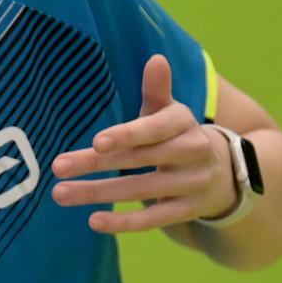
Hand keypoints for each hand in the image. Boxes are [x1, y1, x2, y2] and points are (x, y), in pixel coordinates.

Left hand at [51, 54, 237, 232]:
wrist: (223, 172)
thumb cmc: (178, 136)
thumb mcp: (170, 112)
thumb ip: (157, 91)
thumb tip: (155, 59)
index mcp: (183, 124)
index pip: (153, 129)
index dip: (126, 136)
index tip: (96, 142)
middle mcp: (192, 152)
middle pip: (139, 159)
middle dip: (95, 164)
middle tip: (58, 167)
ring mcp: (192, 183)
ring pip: (140, 190)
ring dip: (97, 193)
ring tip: (60, 193)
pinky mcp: (187, 211)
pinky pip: (153, 219)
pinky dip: (123, 223)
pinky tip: (92, 221)